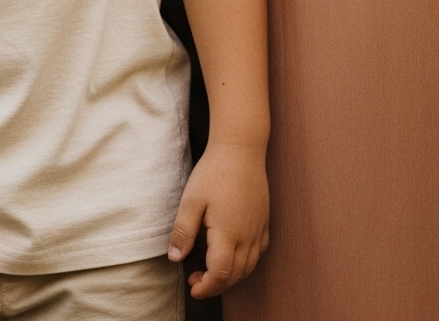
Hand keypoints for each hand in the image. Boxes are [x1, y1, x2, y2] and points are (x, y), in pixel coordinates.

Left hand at [168, 140, 268, 298]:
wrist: (241, 149)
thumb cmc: (214, 172)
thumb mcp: (191, 199)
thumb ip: (183, 231)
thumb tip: (175, 258)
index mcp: (229, 234)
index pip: (220, 274)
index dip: (207, 286)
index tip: (192, 288)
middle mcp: (248, 237)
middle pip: (236, 275)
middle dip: (216, 285)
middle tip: (194, 279)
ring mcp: (259, 230)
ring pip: (249, 267)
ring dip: (231, 277)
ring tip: (210, 271)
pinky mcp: (264, 222)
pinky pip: (258, 254)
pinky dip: (245, 264)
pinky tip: (232, 256)